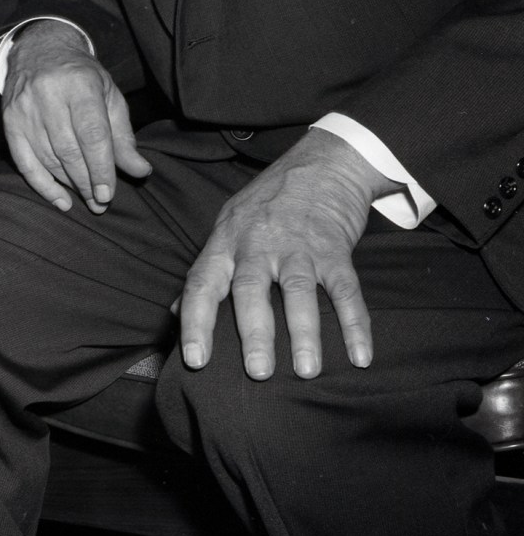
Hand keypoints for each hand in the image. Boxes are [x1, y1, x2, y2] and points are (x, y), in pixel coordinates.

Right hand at [0, 21, 149, 212]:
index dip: (100, 167)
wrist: (39, 50)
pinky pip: (23, 161)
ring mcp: (24, 108)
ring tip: (86, 200)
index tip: (107, 194)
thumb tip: (140, 170)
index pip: (91, 134)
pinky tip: (60, 199)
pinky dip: (41, 185)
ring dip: (68, 184)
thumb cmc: (81, 77)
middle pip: (68, 150)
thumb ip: (123, 136)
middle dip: (86, 181)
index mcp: (80, 85)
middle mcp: (48, 95)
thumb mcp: (109, 97)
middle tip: (100, 203)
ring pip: (47, 158)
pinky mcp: (8, 120)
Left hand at [179, 128, 395, 380]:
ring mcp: (297, 245)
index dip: (195, 322)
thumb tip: (175, 312)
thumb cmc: (266, 203)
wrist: (319, 164)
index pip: (201, 283)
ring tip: (306, 371)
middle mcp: (257, 244)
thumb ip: (207, 271)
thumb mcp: (227, 227)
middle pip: (249, 289)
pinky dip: (355, 323)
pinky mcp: (335, 248)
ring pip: (297, 290)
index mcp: (225, 242)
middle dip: (252, 332)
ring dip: (302, 333)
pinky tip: (360, 356)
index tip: (196, 360)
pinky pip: (346, 289)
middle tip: (257, 372)